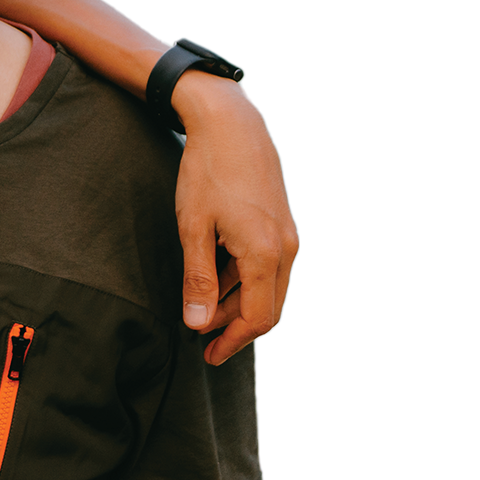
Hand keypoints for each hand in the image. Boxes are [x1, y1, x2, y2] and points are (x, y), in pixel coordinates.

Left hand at [171, 70, 297, 365]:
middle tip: (200, 341)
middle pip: (264, 307)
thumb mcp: (193, 228)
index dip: (231, 341)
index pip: (256, 317)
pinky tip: (214, 280)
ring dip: (235, 304)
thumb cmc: (207, 173)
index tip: (207, 355)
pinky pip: (265, 266)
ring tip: (201, 312)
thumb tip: (197, 324)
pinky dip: (241, 280)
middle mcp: (285, 249)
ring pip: (265, 287)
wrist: (231, 124)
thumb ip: (198, 279)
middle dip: (233, 328)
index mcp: (265, 254)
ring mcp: (286, 236)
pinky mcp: (279, 224)